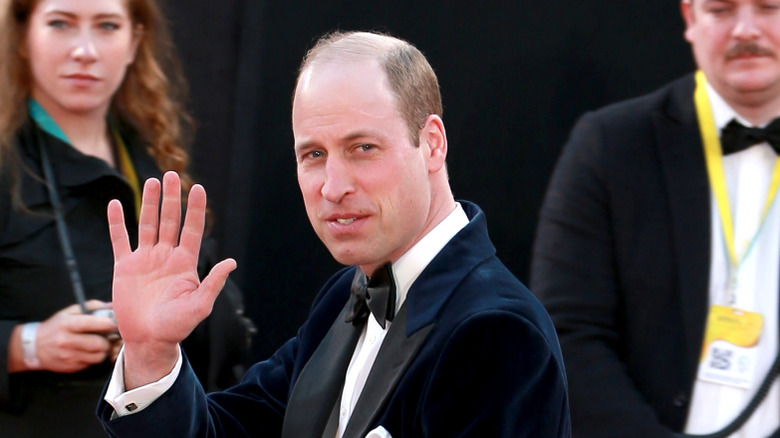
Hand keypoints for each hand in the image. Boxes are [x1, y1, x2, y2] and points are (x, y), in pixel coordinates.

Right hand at [35, 300, 118, 372]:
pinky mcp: (70, 367)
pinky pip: (90, 363)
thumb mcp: (68, 312)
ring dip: (102, 351)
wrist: (34, 347)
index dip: (107, 324)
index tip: (115, 323)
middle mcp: (66, 341)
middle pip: (98, 344)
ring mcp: (68, 356)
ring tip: (98, 345)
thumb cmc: (55, 327)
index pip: (91, 324)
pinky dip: (93, 358)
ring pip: (98, 356)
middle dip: (107, 340)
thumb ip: (90, 307)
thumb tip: (110, 306)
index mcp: (67, 325)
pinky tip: (88, 352)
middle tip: (107, 337)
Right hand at [107, 171, 235, 387]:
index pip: (192, 229)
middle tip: (172, 174)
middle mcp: (166, 256)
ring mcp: (145, 260)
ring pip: (147, 224)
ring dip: (149, 203)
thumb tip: (231, 262)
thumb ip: (213, 283)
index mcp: (185, 263)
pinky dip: (117, 222)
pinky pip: (120, 240)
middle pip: (170, 221)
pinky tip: (117, 204)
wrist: (149, 340)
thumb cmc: (177, 326)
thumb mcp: (199, 306)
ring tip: (151, 181)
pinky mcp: (125, 267)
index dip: (195, 209)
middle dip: (171, 198)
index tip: (198, 188)